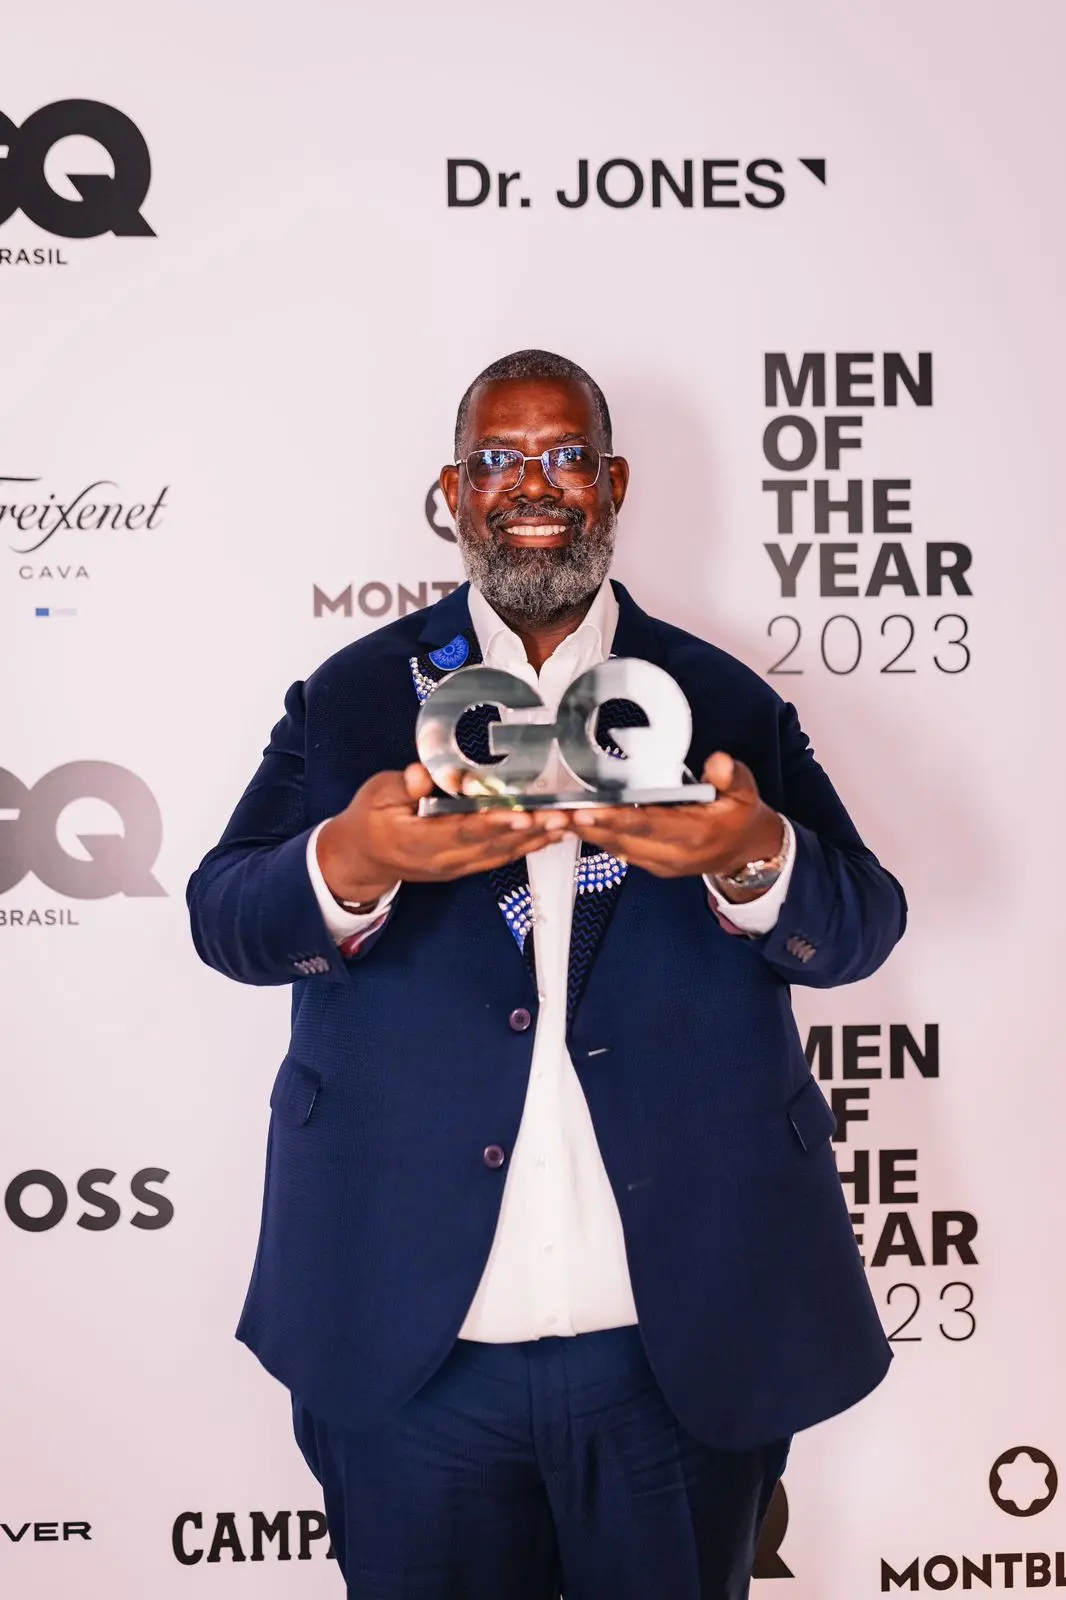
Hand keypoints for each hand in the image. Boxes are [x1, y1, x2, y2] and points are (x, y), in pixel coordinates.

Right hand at [316, 763, 567, 903]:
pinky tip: (549, 836)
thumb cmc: (370, 819)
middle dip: (528, 831)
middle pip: (490, 846)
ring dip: (535, 840)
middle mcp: (442, 859)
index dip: (492, 824)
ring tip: (566, 824)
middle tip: (561, 816)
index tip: (520, 815)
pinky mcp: (463, 867)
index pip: (460, 831)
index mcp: (419, 840)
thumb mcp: (378, 793)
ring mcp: (455, 867)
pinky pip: (498, 858)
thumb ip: (404, 785)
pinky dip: (525, 847)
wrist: (361, 859)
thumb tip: (423, 776)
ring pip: (500, 855)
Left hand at [570, 752, 783, 894]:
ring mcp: (661, 863)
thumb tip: (718, 762)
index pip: (650, 826)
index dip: (618, 819)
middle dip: (589, 826)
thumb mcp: (745, 790)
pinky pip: (618, 851)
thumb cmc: (740, 816)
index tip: (588, 810)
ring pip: (616, 848)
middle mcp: (675, 854)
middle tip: (557, 813)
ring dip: (585, 833)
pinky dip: (596, 837)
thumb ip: (730, 775)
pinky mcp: (652, 865)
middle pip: (624, 840)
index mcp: (696, 834)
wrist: (746, 853)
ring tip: (555, 817)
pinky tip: (573, 823)